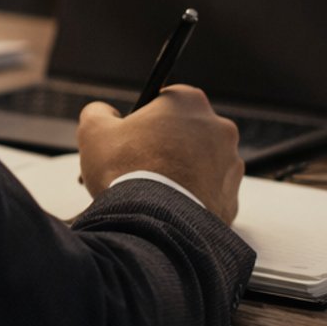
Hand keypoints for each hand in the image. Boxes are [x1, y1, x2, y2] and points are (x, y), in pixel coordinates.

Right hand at [77, 86, 243, 222]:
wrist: (151, 224)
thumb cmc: (124, 171)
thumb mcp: (94, 130)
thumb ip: (98, 111)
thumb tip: (104, 112)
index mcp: (189, 102)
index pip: (167, 101)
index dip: (147, 119)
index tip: (134, 137)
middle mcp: (219, 128)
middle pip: (188, 133)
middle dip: (168, 147)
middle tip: (141, 167)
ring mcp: (231, 165)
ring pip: (202, 164)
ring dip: (183, 173)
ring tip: (154, 192)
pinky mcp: (232, 199)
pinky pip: (210, 195)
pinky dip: (193, 200)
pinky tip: (169, 209)